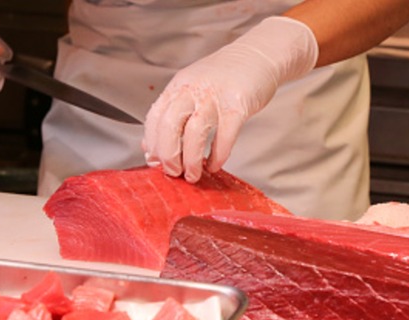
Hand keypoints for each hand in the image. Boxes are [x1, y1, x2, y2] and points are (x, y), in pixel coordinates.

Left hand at [141, 17, 318, 182]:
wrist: (257, 54)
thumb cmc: (224, 77)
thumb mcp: (192, 88)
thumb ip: (173, 113)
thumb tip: (152, 146)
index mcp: (178, 87)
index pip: (155, 117)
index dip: (152, 143)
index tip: (156, 162)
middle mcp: (192, 90)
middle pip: (169, 125)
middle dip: (168, 155)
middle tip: (173, 172)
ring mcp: (215, 96)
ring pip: (194, 132)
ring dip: (191, 159)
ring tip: (193, 175)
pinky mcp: (238, 104)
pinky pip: (225, 135)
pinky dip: (218, 154)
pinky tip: (215, 165)